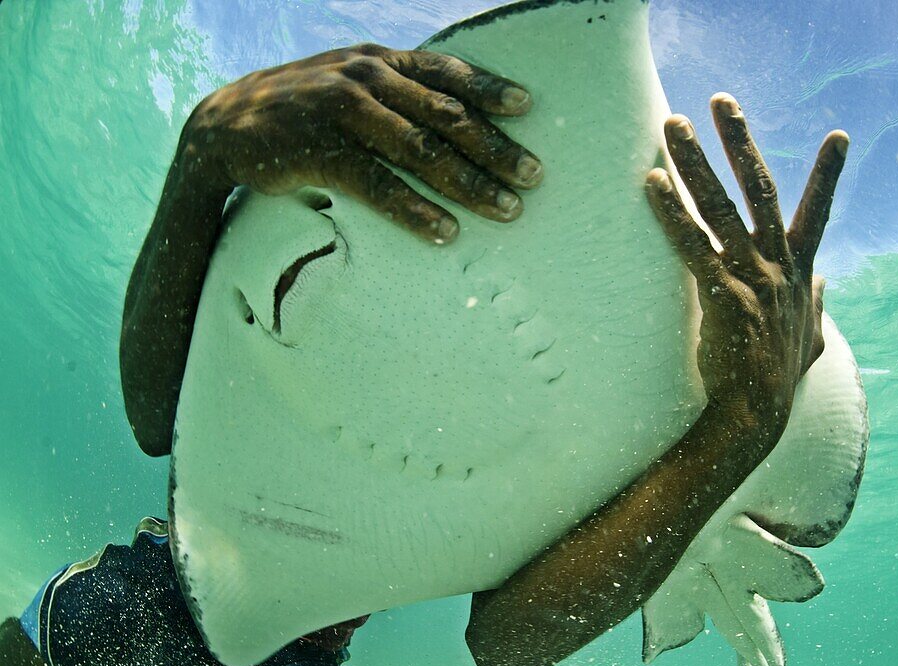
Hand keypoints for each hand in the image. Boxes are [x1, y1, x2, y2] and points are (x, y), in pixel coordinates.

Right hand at [182, 44, 543, 242]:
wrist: (223, 126)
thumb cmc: (302, 110)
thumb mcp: (347, 83)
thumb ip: (394, 91)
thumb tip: (450, 113)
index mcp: (378, 61)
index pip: (445, 72)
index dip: (489, 88)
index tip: (528, 108)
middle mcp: (365, 79)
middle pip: (445, 116)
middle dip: (495, 148)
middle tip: (535, 176)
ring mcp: (342, 114)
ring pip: (420, 151)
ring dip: (469, 184)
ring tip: (507, 211)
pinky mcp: (320, 153)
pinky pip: (378, 185)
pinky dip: (415, 211)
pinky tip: (446, 233)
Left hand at [646, 94, 846, 442]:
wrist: (756, 417)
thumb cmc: (777, 379)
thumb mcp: (812, 338)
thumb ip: (817, 304)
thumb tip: (825, 281)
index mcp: (799, 272)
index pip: (817, 213)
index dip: (828, 175)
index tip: (839, 136)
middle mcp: (779, 267)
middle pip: (759, 191)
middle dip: (738, 142)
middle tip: (719, 101)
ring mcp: (753, 280)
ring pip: (722, 209)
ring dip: (696, 163)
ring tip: (672, 125)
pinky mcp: (724, 298)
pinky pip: (693, 246)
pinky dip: (672, 214)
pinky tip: (652, 185)